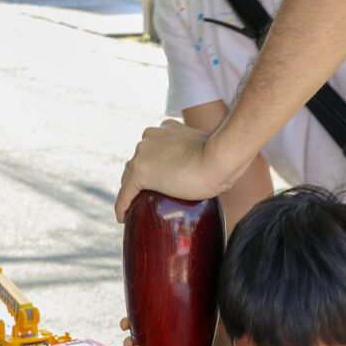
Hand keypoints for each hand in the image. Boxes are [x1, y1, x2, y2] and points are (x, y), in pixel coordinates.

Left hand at [115, 120, 248, 221]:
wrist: (220, 158)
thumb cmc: (223, 158)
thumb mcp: (208, 149)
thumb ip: (199, 155)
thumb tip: (210, 172)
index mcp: (166, 128)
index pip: (152, 147)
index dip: (152, 162)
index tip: (156, 176)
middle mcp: (151, 137)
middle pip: (137, 159)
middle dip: (139, 175)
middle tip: (145, 194)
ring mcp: (143, 153)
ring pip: (129, 175)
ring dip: (130, 190)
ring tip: (133, 206)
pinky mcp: (140, 172)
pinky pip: (125, 192)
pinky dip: (122, 206)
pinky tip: (122, 218)